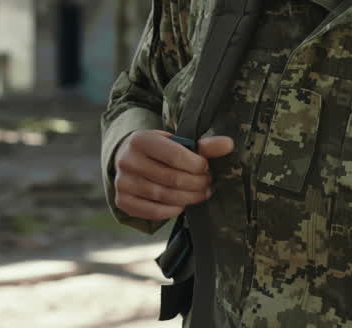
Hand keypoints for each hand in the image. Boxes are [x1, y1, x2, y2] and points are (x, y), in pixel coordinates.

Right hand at [112, 130, 234, 220]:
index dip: (196, 165)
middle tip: (208, 184)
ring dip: (189, 198)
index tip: (206, 168)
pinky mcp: (123, 201)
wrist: (129, 160)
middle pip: (172, 178)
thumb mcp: (176, 143)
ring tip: (201, 194)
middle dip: (197, 183)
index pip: (174, 155)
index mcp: (140, 139)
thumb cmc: (159, 151)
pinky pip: (153, 211)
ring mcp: (123, 182)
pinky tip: (182, 205)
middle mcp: (127, 160)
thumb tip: (228, 144)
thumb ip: (203, 146)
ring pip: (164, 196)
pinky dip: (172, 210)